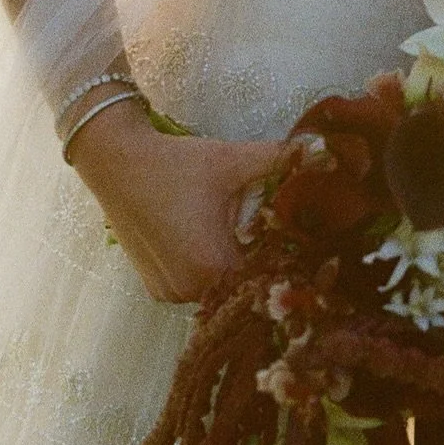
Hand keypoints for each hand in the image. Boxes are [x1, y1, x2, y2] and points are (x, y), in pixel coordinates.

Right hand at [69, 99, 285, 303]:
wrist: (116, 161)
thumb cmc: (176, 163)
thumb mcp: (233, 160)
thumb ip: (282, 159)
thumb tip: (327, 151)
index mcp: (212, 267)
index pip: (266, 276)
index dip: (283, 257)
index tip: (294, 235)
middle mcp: (189, 291)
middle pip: (243, 283)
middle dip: (258, 258)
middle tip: (268, 227)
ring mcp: (169, 294)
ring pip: (220, 286)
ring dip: (232, 263)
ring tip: (240, 230)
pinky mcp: (156, 288)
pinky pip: (196, 285)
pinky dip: (207, 267)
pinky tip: (212, 237)